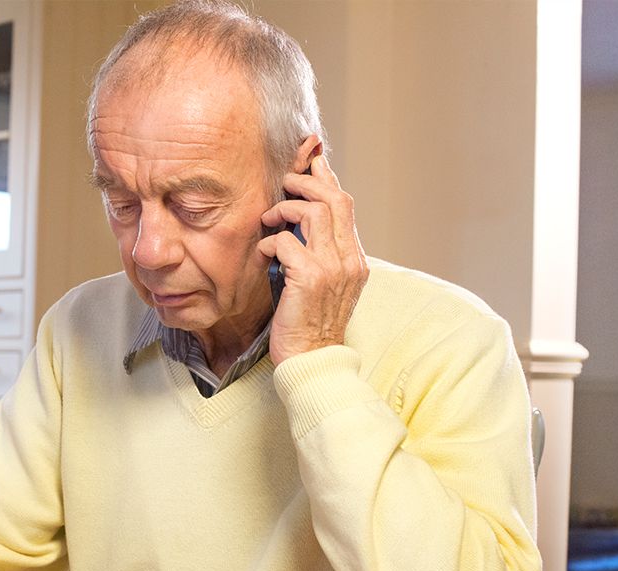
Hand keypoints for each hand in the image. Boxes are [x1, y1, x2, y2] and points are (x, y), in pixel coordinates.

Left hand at [258, 154, 367, 364]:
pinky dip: (271, 241)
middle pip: (335, 199)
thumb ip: (320, 254)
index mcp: (355, 259)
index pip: (346, 205)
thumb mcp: (324, 284)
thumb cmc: (310, 324)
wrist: (313, 361)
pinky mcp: (310, 278)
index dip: (326, 179)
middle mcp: (349, 260)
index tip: (310, 162)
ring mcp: (333, 268)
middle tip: (284, 184)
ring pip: (314, 213)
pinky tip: (263, 253)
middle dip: (306, 183)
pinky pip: (287, 242)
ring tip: (269, 218)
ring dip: (285, 209)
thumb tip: (301, 224)